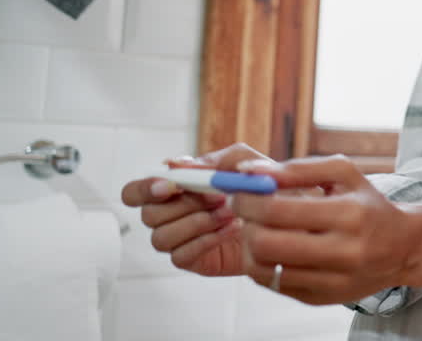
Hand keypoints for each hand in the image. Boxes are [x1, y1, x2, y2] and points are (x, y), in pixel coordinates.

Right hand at [120, 143, 268, 276]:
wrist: (286, 217)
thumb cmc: (260, 186)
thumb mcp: (243, 162)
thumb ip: (211, 161)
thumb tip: (173, 163)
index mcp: (174, 189)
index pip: (134, 192)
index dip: (144, 190)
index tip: (171, 185)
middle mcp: (170, 215)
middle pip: (149, 215)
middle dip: (184, 204)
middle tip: (218, 196)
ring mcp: (179, 240)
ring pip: (161, 238)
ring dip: (197, 222)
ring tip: (230, 212)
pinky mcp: (193, 261)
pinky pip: (180, 256)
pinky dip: (206, 241)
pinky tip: (231, 229)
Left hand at [230, 155, 421, 305]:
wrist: (403, 248)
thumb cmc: (370, 206)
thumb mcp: (344, 174)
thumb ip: (298, 169)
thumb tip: (252, 172)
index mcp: (349, 214)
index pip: (277, 209)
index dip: (248, 199)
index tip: (242, 191)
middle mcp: (343, 252)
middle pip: (266, 243)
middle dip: (245, 223)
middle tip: (245, 210)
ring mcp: (331, 281)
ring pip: (264, 268)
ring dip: (249, 246)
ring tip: (258, 229)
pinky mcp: (320, 299)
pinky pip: (273, 284)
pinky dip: (263, 264)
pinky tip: (273, 248)